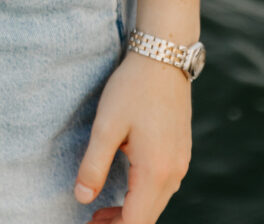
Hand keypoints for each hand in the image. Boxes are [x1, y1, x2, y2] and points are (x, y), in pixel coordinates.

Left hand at [74, 51, 191, 223]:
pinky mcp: (181, 152)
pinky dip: (143, 197)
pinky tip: (126, 188)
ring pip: (156, 203)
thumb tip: (82, 198)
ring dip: (131, 212)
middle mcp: (174, 172)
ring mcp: (181, 162)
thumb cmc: (133, 88)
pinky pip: (163, 187)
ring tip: (102, 209)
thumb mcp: (106, 125)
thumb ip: (94, 165)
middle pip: (147, 217)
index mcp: (156, 171)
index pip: (135, 221)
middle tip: (91, 220)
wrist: (164, 57)